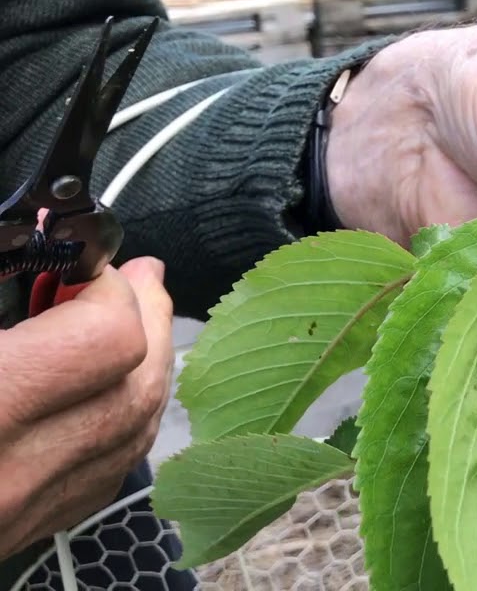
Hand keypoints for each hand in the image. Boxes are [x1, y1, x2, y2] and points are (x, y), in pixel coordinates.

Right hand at [0, 258, 173, 558]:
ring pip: (136, 433)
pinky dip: (124, 419)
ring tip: (133, 320)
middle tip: (139, 280)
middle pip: (138, 387)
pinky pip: (110, 470)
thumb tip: (58, 258)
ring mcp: (26, 510)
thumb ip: (2, 289)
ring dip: (147, 367)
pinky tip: (110, 387)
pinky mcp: (29, 530)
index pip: (106, 342)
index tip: (91, 264)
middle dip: (149, 320)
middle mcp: (15, 471)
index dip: (113, 291)